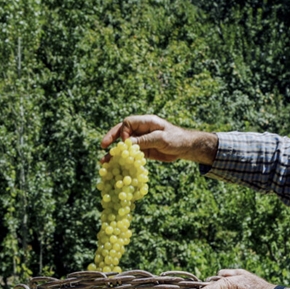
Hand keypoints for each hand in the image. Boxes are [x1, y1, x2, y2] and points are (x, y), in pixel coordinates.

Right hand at [100, 115, 217, 164]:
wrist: (186, 148)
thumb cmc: (177, 139)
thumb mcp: (161, 139)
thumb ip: (145, 140)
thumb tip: (127, 143)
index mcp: (146, 122)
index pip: (128, 123)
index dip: (123, 132)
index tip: (125, 143)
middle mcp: (142, 130)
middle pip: (122, 132)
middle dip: (112, 138)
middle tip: (102, 146)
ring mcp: (142, 140)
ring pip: (125, 145)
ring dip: (115, 152)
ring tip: (104, 161)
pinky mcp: (144, 150)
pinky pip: (131, 154)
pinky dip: (123, 159)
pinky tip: (115, 166)